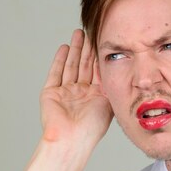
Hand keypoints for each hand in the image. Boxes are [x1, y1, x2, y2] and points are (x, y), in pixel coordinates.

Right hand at [40, 29, 112, 143]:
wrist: (71, 140)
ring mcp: (65, 93)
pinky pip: (55, 73)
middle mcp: (80, 93)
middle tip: (90, 30)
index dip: (100, 55)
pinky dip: (59, 60)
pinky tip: (64, 48)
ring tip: (78, 33)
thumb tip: (120, 65)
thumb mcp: (109, 102)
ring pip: (70, 66)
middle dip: (87, 48)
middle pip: (84, 65)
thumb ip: (112, 84)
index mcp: (95, 97)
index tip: (103, 40)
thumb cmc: (91, 128)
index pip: (98, 71)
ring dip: (75, 49)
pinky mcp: (50, 93)